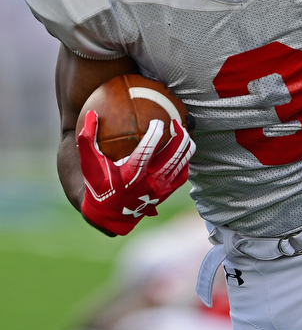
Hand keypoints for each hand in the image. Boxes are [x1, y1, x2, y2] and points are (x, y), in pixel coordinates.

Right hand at [78, 111, 195, 234]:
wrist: (108, 216)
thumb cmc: (98, 186)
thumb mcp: (89, 164)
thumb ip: (88, 140)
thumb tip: (91, 113)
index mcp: (131, 173)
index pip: (148, 149)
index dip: (156, 132)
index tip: (158, 120)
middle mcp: (149, 181)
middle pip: (173, 155)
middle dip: (179, 136)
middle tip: (176, 122)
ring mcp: (160, 188)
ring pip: (181, 163)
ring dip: (186, 145)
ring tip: (184, 131)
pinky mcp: (166, 193)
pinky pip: (182, 175)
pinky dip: (185, 161)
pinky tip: (184, 150)